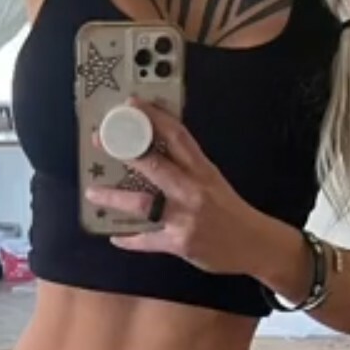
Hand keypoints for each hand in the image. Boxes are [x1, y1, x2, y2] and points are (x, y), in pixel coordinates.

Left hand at [86, 104, 274, 276]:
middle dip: (125, 151)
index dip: (154, 117)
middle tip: (101, 140)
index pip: (178, 136)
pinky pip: (148, 240)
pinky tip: (115, 236)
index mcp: (203, 170)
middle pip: (155, 165)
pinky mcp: (180, 243)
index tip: (133, 104)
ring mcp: (185, 217)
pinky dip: (130, 239)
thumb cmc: (231, 211)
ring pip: (143, 203)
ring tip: (93, 192)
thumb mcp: (213, 182)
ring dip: (114, 197)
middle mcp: (193, 189)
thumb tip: (157, 152)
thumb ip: (188, 169)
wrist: (256, 244)